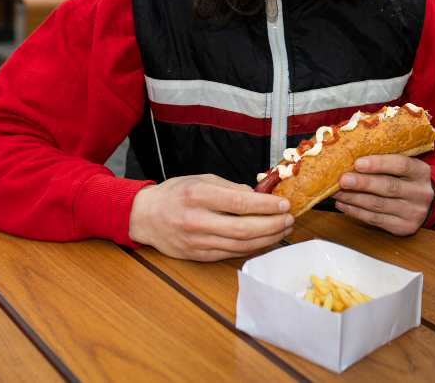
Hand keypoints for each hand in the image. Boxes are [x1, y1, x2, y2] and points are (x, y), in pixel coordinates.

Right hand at [128, 174, 293, 261]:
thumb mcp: (201, 179)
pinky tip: (264, 240)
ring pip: (240, 245)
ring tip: (283, 230)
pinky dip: (251, 248)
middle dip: (272, 225)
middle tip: (289, 219)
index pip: (240, 203)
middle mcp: (196, 220)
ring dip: (267, 239)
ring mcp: (196, 242)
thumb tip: (257, 194)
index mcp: (198, 195)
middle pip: (243, 228)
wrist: (145, 216)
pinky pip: (230, 254)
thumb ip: (230, 187)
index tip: (283, 204)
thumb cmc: (174, 194)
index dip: (266, 205)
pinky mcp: (197, 255)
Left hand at [332, 154, 433, 235]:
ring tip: (336, 192)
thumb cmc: (407, 180)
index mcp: (421, 172)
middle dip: (363, 183)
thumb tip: (351, 156)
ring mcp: (413, 212)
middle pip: (389, 187)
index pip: (401, 165)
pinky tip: (343, 205)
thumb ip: (385, 160)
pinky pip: (375, 219)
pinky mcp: (404, 227)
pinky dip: (356, 212)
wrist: (424, 204)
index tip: (357, 163)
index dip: (378, 164)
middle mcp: (421, 193)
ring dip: (354, 198)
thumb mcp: (405, 166)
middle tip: (342, 180)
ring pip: (379, 205)